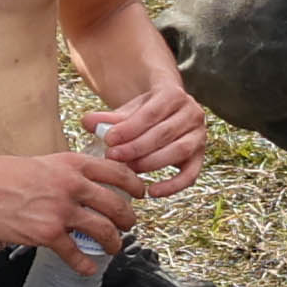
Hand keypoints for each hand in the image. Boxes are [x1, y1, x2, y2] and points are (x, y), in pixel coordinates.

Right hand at [0, 143, 157, 266]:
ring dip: (114, 242)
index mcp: (72, 164)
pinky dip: (85, 264)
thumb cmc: (2, 174)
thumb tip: (84, 182)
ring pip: (103, 230)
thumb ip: (67, 171)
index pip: (117, 172)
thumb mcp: (43, 161)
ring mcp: (61, 211)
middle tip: (129, 225)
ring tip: (114, 247)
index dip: (135, 184)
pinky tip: (88, 268)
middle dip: (128, 219)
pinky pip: (75, 253)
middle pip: (116, 205)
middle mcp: (72, 186)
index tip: (141, 193)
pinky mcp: (48, 234)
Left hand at [83, 84, 209, 201]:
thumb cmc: (145, 114)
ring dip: (151, 163)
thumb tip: (87, 122)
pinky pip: (190, 175)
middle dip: (136, 147)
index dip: (130, 128)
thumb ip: (108, 118)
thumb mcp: (128, 111)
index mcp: (174, 94)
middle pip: (164, 132)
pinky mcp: (200, 157)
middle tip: (113, 157)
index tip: (108, 140)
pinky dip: (172, 186)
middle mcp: (192, 113)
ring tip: (128, 170)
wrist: (167, 114)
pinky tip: (151, 192)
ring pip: (178, 151)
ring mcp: (199, 135)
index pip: (152, 112)